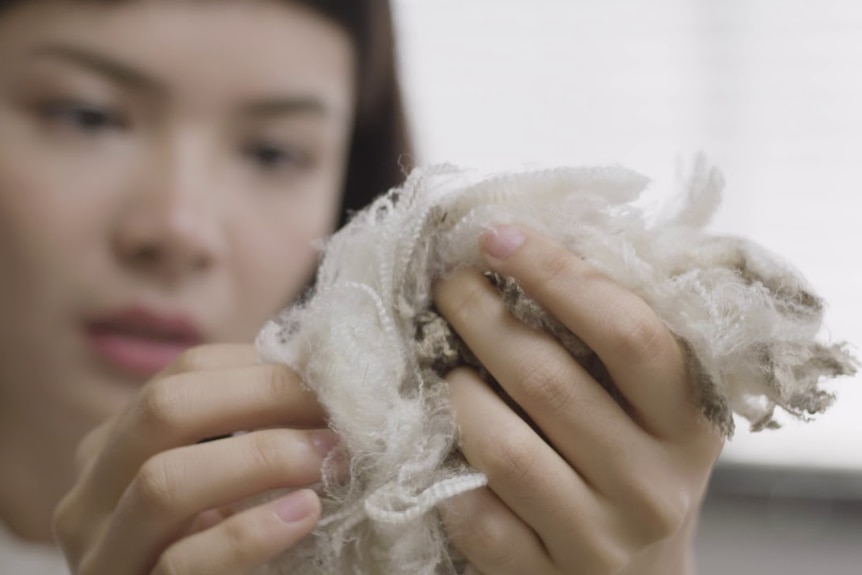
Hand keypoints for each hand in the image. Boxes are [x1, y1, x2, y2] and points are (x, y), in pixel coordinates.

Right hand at [53, 344, 332, 574]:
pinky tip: (304, 512)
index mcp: (116, 448)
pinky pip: (184, 563)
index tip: (328, 378)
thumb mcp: (220, 484)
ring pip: (162, 482)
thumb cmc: (219, 548)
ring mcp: (104, 555)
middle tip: (337, 410)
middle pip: (164, 410)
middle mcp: (91, 495)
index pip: (185, 373)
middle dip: (263, 397)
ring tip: (330, 457)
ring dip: (261, 458)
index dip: (262, 366)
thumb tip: (322, 379)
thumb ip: (246, 434)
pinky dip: (250, 533)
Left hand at [434, 225, 723, 574]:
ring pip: (507, 450)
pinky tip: (439, 439)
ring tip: (443, 368)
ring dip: (458, 395)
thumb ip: (614, 339)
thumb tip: (525, 246)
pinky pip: (478, 516)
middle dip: (484, 320)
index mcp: (690, 420)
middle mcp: (654, 484)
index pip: (627, 332)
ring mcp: (600, 538)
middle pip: (552, 383)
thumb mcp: (652, 407)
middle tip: (448, 286)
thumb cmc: (635, 466)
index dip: (556, 274)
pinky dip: (447, 469)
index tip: (497, 235)